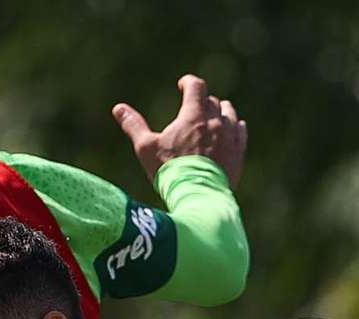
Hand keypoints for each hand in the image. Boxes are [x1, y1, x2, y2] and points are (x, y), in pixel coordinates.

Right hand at [113, 74, 247, 186]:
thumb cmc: (170, 171)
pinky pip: (240, 131)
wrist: (198, 196)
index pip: (196, 86)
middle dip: (201, 102)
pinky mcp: (238, 152)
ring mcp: (229, 136)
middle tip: (192, 109)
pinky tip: (231, 129)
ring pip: (228, 113)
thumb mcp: (146, 148)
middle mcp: (215, 122)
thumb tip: (118, 108)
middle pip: (211, 101)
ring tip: (212, 116)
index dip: (188, 83)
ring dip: (220, 111)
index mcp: (193, 116)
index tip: (182, 86)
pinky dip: (234, 126)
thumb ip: (134, 125)